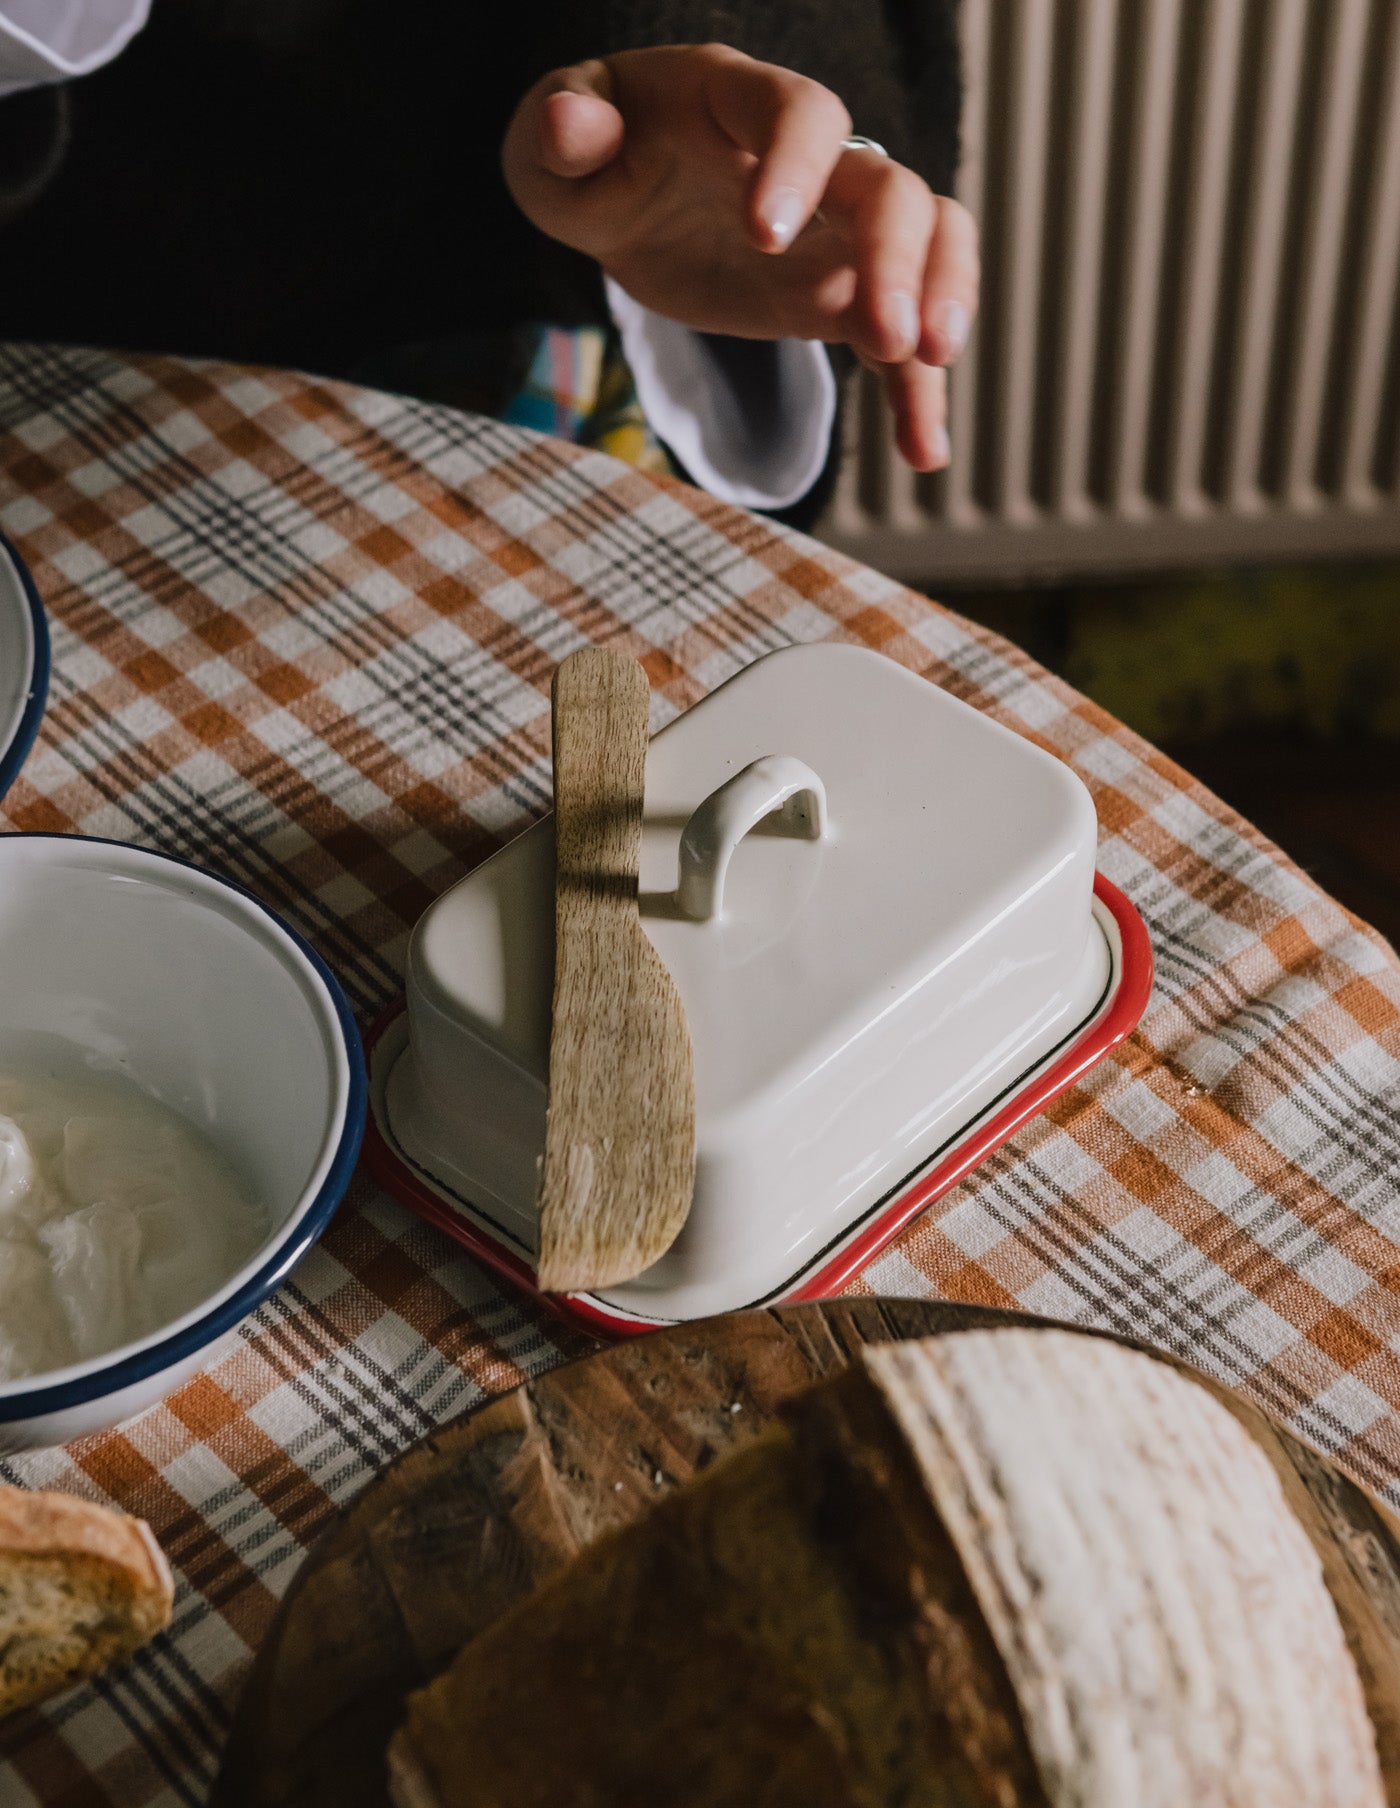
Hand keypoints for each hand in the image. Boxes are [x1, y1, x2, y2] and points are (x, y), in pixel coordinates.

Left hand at [501, 44, 978, 471]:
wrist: (617, 199)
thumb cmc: (587, 156)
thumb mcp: (551, 143)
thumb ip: (562, 127)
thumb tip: (570, 122)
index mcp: (739, 102)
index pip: (801, 112)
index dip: (795, 165)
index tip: (763, 237)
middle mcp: (811, 159)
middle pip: (891, 188)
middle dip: (898, 261)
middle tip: (888, 336)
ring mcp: (833, 230)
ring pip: (928, 246)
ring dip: (941, 304)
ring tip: (926, 368)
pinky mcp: (835, 299)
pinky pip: (896, 340)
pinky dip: (915, 394)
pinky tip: (922, 453)